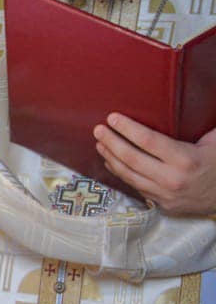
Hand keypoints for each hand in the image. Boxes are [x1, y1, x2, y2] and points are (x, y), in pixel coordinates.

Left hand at [95, 116, 215, 215]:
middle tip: (98, 129)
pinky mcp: (161, 204)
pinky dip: (119, 173)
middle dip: (111, 141)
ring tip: (100, 143)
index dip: (127, 128)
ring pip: (128, 175)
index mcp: (186, 160)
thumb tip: (190, 99)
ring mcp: (165, 195)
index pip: (148, 141)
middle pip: (131, 158)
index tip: (112, 117)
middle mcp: (172, 179)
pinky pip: (134, 186)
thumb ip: (202, 125)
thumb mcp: (214, 142)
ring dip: (110, 157)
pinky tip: (111, 162)